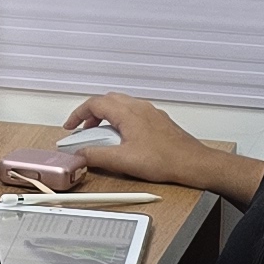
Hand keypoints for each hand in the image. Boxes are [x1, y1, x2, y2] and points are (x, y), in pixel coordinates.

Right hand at [61, 93, 263, 204]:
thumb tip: (79, 155)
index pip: (95, 103)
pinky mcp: (159, 121)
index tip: (71, 126)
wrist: (192, 163)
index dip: (78, 114)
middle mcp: (139, 107)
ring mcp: (150, 113)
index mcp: (127, 113)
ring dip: (106, 116)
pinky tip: (123, 138)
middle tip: (83, 129)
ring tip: (101, 135)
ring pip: (122, 105)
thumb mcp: (123, 161)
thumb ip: (97, 156)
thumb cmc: (164, 160)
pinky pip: (134, 113)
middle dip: (91, 113)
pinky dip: (121, 120)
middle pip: (108, 100)